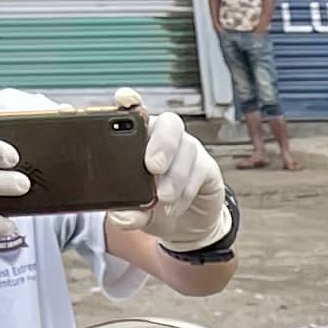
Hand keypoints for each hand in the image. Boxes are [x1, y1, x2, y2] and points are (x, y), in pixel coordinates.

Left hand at [119, 84, 230, 253]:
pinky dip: (186, 190)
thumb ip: (127, 213)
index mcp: (140, 138)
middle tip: (152, 167)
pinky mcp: (207, 168)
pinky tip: (174, 206)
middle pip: (170, 122)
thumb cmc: (155, 208)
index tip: (124, 100)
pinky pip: (201, 170)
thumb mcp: (136, 213)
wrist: (185, 228)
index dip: (130, 100)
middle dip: (162, 142)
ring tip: (163, 198)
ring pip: (187, 148)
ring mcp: (188, 151)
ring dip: (175, 175)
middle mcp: (166, 138)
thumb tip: (120, 217)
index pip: (136, 111)